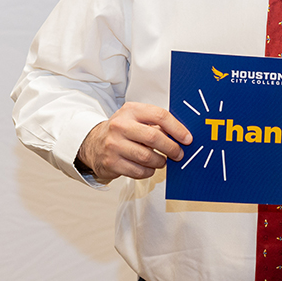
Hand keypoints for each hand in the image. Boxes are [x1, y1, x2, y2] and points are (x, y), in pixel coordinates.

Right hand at [77, 102, 191, 182]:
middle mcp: (120, 125)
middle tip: (178, 154)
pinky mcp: (111, 163)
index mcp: (131, 110)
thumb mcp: (136, 119)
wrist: (94, 144)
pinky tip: (148, 167)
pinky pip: (138, 171)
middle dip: (171, 148)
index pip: (159, 116)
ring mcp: (114, 145)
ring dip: (160, 162)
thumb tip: (182, 136)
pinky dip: (148, 171)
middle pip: (154, 137)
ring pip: (147, 157)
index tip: (187, 139)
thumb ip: (157, 123)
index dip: (177, 128)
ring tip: (162, 161)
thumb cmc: (123, 131)